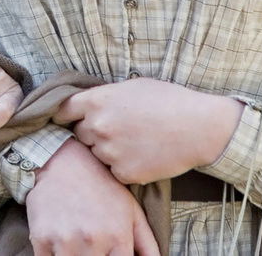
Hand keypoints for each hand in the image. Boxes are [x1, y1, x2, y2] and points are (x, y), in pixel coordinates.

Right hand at [24, 138, 158, 255]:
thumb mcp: (132, 211)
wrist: (63, 160)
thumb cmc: (101, 187)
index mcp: (117, 238)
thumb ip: (147, 245)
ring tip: (79, 248)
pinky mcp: (41, 238)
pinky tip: (61, 247)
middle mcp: (92, 241)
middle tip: (93, 250)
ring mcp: (65, 241)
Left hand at [54, 78, 243, 184]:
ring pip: (97, 155)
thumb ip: (104, 96)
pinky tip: (144, 156)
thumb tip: (87, 104)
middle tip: (118, 131)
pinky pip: (115, 172)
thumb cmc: (169, 101)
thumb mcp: (132, 87)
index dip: (65, 115)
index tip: (68, 120)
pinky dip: (125, 167)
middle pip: (80, 134)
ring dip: (109, 151)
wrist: (199, 127)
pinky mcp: (125, 173)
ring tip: (136, 143)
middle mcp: (98, 127)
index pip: (61, 110)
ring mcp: (110, 152)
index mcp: (96, 101)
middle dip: (93, 133)